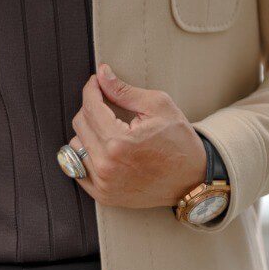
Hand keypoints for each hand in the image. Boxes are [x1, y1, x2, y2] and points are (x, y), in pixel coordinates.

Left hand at [68, 64, 206, 208]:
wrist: (192, 179)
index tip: (96, 82)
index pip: (90, 107)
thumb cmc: (180, 142)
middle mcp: (106, 166)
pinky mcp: (104, 195)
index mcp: (118, 142)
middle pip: (80, 125)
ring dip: (88, 133)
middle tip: (107, 104)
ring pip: (76, 146)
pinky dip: (87, 155)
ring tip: (109, 129)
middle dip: (91, 108)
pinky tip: (104, 149)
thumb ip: (124, 91)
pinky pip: (78, 168)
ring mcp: (103, 183)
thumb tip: (102, 74)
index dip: (92, 89)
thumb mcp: (159, 107)